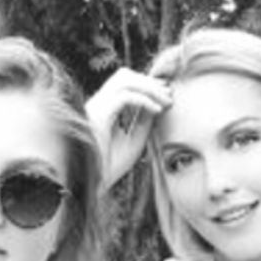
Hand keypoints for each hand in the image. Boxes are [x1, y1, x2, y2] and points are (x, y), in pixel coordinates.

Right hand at [85, 68, 171, 189]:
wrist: (91, 184)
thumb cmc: (109, 167)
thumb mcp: (133, 141)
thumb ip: (143, 122)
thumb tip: (157, 104)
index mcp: (103, 109)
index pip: (124, 83)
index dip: (146, 84)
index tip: (166, 94)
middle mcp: (98, 103)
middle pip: (123, 75)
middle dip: (149, 81)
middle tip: (169, 93)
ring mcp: (96, 107)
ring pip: (123, 80)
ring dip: (148, 87)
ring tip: (166, 100)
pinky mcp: (99, 114)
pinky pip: (124, 96)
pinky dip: (144, 100)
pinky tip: (158, 110)